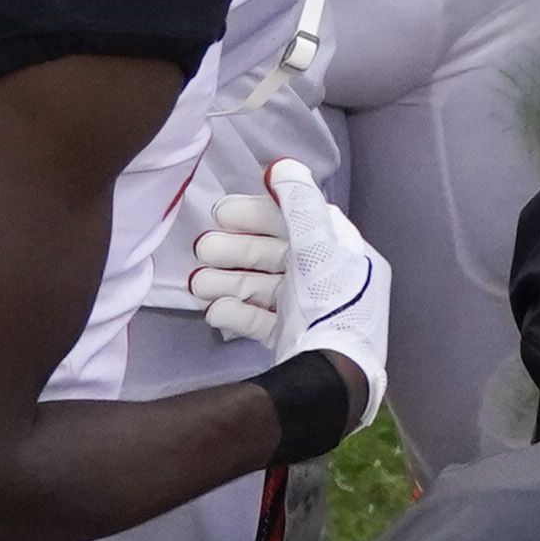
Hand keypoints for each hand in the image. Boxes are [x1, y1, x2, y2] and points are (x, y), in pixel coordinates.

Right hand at [191, 159, 392, 425]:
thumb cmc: (331, 305)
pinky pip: (260, 320)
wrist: (333, 376)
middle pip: (274, 255)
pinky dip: (236, 313)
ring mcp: (310, 312)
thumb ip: (299, 204)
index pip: (298, 222)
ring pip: (262, 287)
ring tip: (196, 283)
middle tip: (201, 247)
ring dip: (227, 281)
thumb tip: (281, 164)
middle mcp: (329, 280)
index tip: (223, 211)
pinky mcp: (294, 339)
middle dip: (235, 250)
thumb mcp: (317, 247)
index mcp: (343, 254)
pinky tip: (214, 311)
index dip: (259, 213)